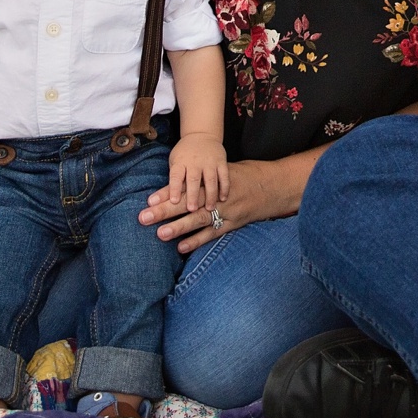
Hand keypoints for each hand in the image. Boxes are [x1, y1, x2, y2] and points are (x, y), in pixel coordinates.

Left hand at [139, 159, 283, 254]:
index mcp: (212, 179)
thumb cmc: (246, 175)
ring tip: (160, 233)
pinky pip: (213, 233)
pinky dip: (197, 241)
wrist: (273, 185)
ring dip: (178, 227)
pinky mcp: (233, 223)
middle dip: (164, 210)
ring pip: (198, 219)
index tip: (148, 200)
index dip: (166, 193)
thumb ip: (204, 180)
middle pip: (187, 203)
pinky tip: (181, 247)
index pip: (185, 187)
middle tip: (144, 216)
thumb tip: (178, 186)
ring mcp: (225, 210)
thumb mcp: (224, 170)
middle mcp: (217, 195)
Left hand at [168, 135, 227, 210]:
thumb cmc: (184, 154)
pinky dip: (224, 187)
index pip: (176, 175)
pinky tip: (223, 198)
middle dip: (193, 195)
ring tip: (210, 209)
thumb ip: (174, 179)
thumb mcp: (175, 162)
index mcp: (180, 162)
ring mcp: (209, 161)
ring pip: (210, 179)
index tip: (174, 201)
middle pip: (193, 179)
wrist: (201, 135)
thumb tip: (163, 200)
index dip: (175, 188)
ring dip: (210, 195)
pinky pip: (224, 176)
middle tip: (192, 209)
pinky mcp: (221, 162)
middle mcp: (195, 161)